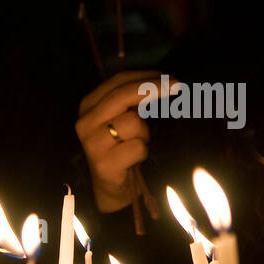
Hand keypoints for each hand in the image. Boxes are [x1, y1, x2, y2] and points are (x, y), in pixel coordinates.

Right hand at [75, 71, 171, 212]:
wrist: (112, 187)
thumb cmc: (122, 147)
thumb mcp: (122, 118)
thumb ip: (135, 100)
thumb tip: (166, 80)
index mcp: (89, 105)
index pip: (118, 81)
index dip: (145, 76)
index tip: (169, 76)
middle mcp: (86, 122)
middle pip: (123, 95)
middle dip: (152, 88)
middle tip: (177, 85)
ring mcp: (93, 144)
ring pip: (133, 122)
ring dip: (144, 133)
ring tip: (138, 143)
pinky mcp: (104, 164)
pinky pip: (137, 147)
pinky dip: (143, 152)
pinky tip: (135, 159)